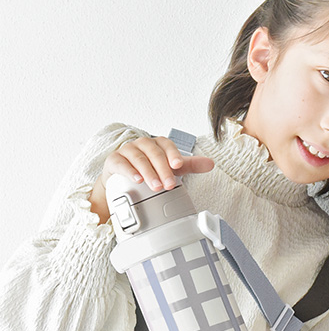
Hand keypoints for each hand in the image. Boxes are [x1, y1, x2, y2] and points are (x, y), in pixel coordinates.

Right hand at [90, 136, 213, 220]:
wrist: (122, 177)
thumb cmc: (150, 169)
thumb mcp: (171, 168)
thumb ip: (190, 165)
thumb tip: (211, 163)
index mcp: (158, 144)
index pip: (166, 145)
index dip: (173, 154)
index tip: (178, 165)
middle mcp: (142, 144)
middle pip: (154, 153)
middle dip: (163, 170)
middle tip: (169, 185)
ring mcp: (127, 151)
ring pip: (139, 159)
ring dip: (148, 173)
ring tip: (156, 186)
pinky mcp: (114, 160)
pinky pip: (121, 163)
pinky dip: (129, 171)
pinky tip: (137, 179)